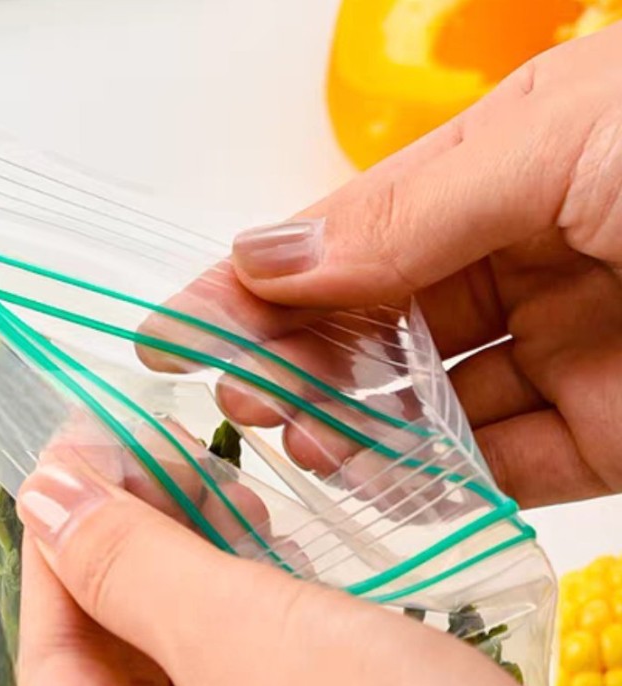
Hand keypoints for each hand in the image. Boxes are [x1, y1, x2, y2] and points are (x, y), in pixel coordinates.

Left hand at [16, 453, 621, 685]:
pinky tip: (271, 598)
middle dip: (137, 580)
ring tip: (223, 512)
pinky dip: (245, 682)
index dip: (61, 551)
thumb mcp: (243, 635)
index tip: (72, 462)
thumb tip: (46, 497)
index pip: (51, 676)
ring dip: (196, 620)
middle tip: (158, 471)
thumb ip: (127, 561)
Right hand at [163, 24, 621, 508]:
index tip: (177, 333)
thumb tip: (267, 251)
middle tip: (238, 399)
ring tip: (298, 437)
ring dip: (350, 423)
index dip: (257, 281)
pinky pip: (495, 467)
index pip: (352, 235)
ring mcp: (570, 350)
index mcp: (518, 162)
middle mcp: (535, 255)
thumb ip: (408, 210)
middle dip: (295, 358)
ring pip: (424, 401)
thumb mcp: (566, 135)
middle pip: (376, 322)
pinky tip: (374, 479)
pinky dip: (429, 479)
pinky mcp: (610, 435)